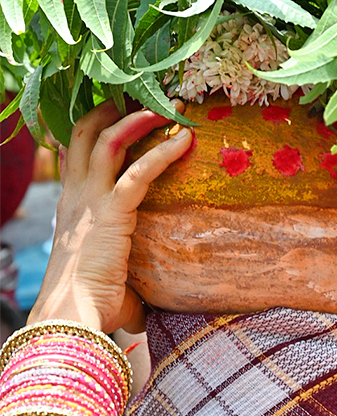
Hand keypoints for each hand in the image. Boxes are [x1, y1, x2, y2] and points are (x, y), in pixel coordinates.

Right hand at [29, 101, 192, 333]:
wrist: (71, 317)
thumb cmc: (90, 309)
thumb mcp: (111, 288)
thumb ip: (130, 289)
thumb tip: (144, 315)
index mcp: (72, 210)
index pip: (76, 156)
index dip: (95, 131)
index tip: (120, 116)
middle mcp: (76, 198)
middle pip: (86, 134)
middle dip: (113, 110)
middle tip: (142, 98)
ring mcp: (90, 201)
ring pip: (109, 140)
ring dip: (139, 118)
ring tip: (168, 107)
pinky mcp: (111, 211)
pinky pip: (140, 171)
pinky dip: (164, 152)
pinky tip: (185, 141)